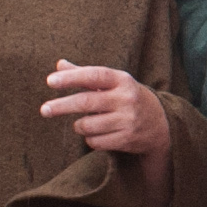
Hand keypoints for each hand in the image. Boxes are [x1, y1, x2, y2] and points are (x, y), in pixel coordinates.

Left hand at [45, 59, 168, 155]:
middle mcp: (126, 99)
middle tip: (44, 110)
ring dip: (79, 125)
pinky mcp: (127, 139)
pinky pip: (95, 141)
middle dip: (61, 106)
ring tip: (83, 123)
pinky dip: (90, 139)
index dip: (71, 78)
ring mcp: (128, 120)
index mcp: (122, 80)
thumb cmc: (128, 98)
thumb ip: (86, 74)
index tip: (50, 81)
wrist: (162, 125)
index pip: (94, 75)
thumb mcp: (114, 83)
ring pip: (87, 125)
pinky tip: (97, 134)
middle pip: (86, 102)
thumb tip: (59, 64)